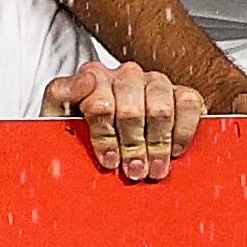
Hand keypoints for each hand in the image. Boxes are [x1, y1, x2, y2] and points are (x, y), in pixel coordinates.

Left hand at [42, 57, 207, 180]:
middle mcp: (124, 76)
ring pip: (160, 108)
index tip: (108, 160)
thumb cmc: (82, 131)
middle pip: (131, 110)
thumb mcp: (58, 117)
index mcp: (92, 78)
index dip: (105, 137)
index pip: (100, 104)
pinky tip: (173, 151)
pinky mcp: (180, 92)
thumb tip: (86, 82)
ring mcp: (154, 82)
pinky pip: (188, 103)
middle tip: (133, 171)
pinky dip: (183, 132)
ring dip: (157, 144)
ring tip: (153, 168)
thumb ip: (60, 96)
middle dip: (132, 146)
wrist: (97, 139)